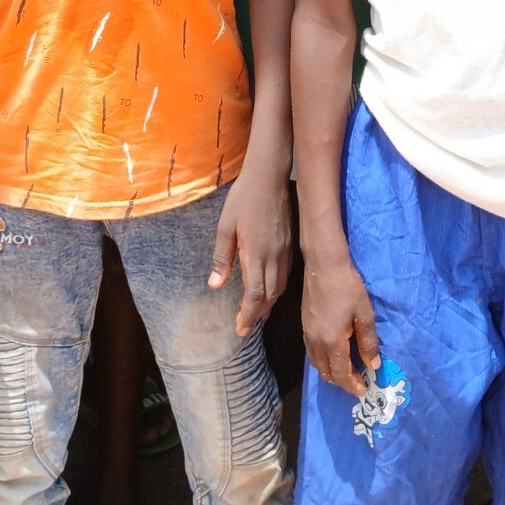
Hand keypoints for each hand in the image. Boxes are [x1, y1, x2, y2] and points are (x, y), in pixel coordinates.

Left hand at [211, 164, 291, 335]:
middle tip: (245, 327)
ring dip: (268, 303)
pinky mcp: (290, 244)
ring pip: (280, 287)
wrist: (269, 176)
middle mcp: (274, 257)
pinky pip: (285, 275)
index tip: (240, 328)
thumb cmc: (243, 199)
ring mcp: (285, 251)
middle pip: (269, 296)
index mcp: (255, 254)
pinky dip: (276, 289)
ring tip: (255, 313)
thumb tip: (215, 285)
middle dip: (257, 314)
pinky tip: (269, 289)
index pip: (255, 294)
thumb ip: (222, 258)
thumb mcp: (225, 227)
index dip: (248, 314)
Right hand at [301, 250, 380, 397]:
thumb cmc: (348, 287)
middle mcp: (316, 342)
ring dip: (331, 372)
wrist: (323, 264)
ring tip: (347, 371)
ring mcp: (307, 334)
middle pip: (326, 372)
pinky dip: (322, 361)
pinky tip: (333, 354)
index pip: (341, 373)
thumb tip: (373, 365)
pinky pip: (312, 353)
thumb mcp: (365, 314)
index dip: (352, 385)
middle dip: (341, 382)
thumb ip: (368, 342)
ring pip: (316, 364)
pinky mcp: (304, 325)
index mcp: (332, 341)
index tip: (363, 391)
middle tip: (357, 382)